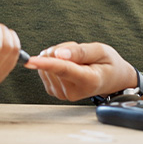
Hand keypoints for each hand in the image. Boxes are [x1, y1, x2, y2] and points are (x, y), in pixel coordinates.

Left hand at [24, 42, 141, 101]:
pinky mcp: (54, 91)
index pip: (64, 70)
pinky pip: (44, 69)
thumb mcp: (101, 51)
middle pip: (52, 61)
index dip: (47, 63)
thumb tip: (58, 54)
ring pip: (46, 63)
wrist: (111, 79)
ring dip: (59, 55)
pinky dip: (54, 63)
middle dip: (62, 50)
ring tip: (77, 60)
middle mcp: (73, 92)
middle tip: (81, 54)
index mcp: (88, 81)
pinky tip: (70, 65)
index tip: (31, 60)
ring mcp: (63, 94)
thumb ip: (80, 52)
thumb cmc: (108, 64)